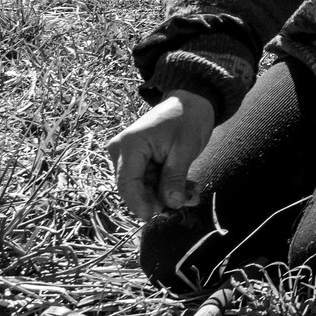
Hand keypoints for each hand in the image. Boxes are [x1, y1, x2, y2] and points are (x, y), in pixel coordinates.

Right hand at [107, 91, 215, 222]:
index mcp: (129, 145)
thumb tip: (170, 205)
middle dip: (161, 199)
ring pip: (145, 187)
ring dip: (168, 194)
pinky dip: (168, 186)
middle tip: (187, 202)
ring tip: (193, 194)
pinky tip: (188, 188)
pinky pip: (150, 180)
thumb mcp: (184, 149)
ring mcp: (128, 156)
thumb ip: (174, 178)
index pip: (126, 184)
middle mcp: (122, 151)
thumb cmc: (188, 118)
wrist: (192, 100)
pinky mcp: (139, 160)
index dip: (140, 204)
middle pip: (135, 188)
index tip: (157, 216)